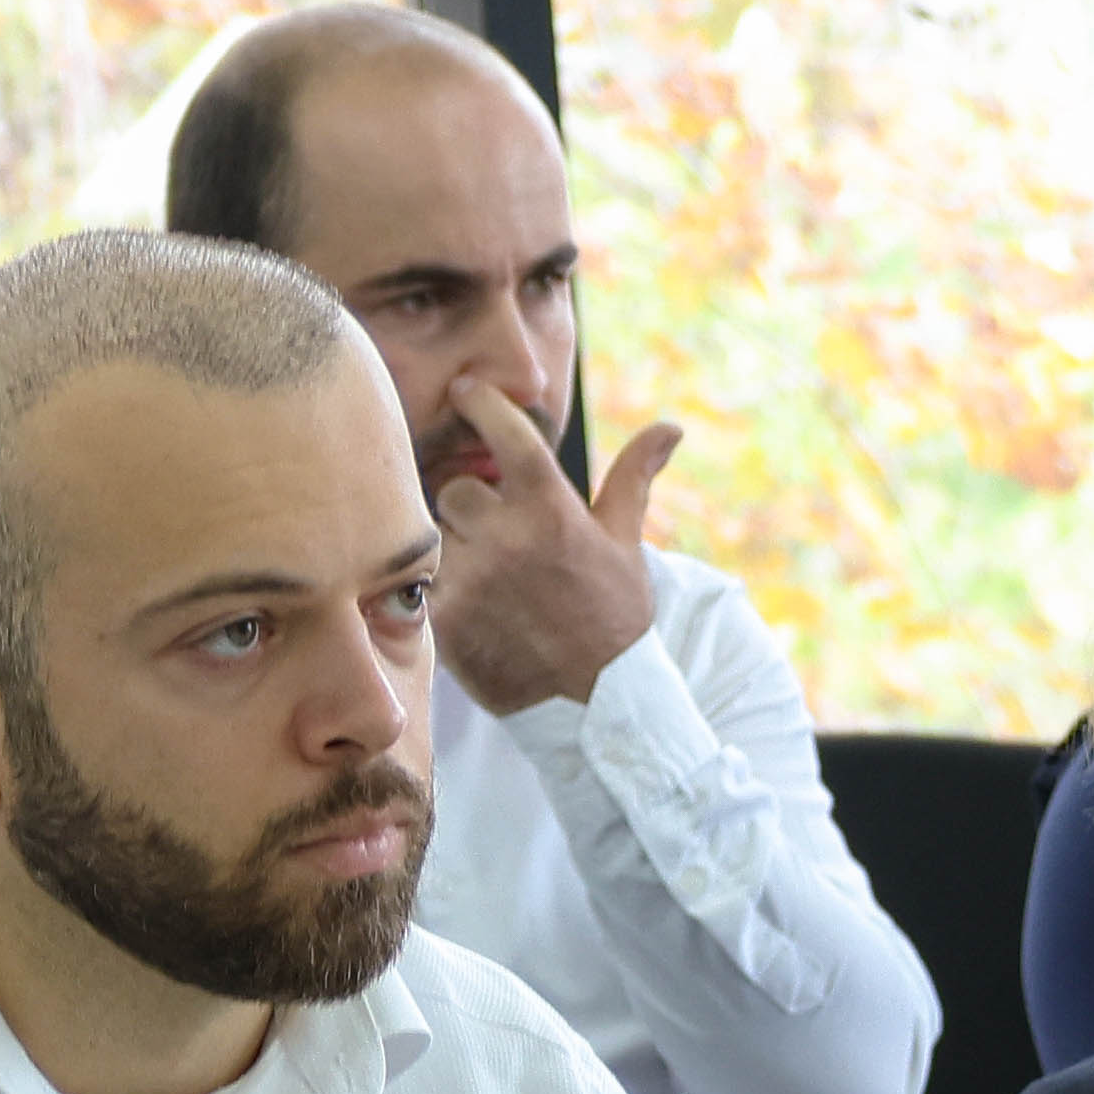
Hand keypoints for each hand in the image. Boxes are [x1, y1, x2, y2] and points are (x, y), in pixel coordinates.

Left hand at [420, 374, 685, 720]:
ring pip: (435, 535)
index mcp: (552, 508)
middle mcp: (508, 537)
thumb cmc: (614, 615)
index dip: (480, 403)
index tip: (464, 391)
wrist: (598, 702)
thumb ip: (634, 477)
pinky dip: (439, 588)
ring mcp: (473, 579)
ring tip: (487, 578)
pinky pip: (423, 581)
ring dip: (454, 548)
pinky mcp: (446, 620)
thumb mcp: (626, 543)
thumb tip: (671, 427)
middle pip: (455, 489)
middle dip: (471, 507)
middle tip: (495, 535)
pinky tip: (469, 605)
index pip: (503, 431)